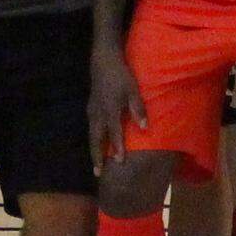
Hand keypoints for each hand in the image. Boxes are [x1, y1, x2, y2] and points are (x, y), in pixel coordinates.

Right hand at [88, 49, 142, 164]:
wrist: (103, 61)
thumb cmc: (122, 76)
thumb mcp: (133, 90)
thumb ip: (138, 109)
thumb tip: (145, 128)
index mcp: (110, 110)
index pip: (114, 133)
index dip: (117, 147)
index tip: (120, 162)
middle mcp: (98, 113)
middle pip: (96, 139)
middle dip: (97, 157)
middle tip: (98, 173)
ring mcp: (92, 111)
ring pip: (91, 135)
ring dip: (93, 150)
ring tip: (96, 165)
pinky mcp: (90, 108)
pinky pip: (91, 128)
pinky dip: (93, 140)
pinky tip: (97, 145)